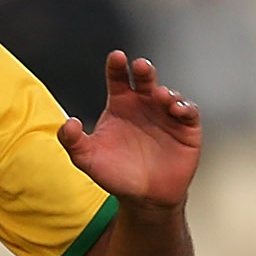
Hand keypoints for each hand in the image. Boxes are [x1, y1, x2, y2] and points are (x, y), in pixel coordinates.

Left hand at [58, 53, 201, 208]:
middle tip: (140, 67)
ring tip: (160, 96)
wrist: (144, 199)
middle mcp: (144, 105)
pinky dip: (184, 107)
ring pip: (168, 94)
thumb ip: (72, 141)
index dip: (117, 66)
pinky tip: (176, 109)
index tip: (116, 57)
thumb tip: (68, 123)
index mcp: (121, 105)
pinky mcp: (186, 128)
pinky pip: (188, 112)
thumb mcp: (88, 159)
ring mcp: (166, 114)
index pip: (118, 79)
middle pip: (145, 79)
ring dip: (165, 91)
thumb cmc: (116, 175)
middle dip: (144, 70)